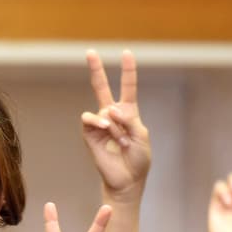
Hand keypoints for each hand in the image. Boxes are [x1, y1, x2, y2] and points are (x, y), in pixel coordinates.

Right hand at [81, 50, 150, 200]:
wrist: (126, 180)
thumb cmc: (138, 159)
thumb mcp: (141, 136)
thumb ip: (129, 119)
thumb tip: (111, 110)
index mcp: (129, 113)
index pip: (128, 87)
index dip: (128, 70)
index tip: (126, 53)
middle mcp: (112, 115)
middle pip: (102, 87)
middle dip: (96, 69)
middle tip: (90, 51)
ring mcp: (99, 124)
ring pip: (103, 110)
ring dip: (114, 124)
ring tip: (120, 139)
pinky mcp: (89, 134)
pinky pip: (90, 119)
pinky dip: (99, 123)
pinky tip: (106, 129)